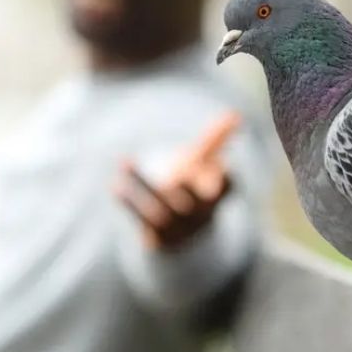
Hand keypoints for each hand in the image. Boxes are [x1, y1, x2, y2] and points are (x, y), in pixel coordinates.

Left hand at [114, 112, 239, 251]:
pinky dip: (129, 204)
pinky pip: (142, 221)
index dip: (226, 178)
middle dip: (185, 189)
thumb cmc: (193, 187)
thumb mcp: (204, 164)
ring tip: (125, 161)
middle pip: (193, 203)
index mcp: (214, 197)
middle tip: (173, 174)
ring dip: (142, 186)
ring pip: (160, 212)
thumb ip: (217, 140)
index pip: (227, 188)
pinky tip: (116, 185)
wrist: (179, 233)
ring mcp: (178, 228)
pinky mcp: (157, 238)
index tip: (221, 163)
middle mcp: (199, 215)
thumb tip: (235, 114)